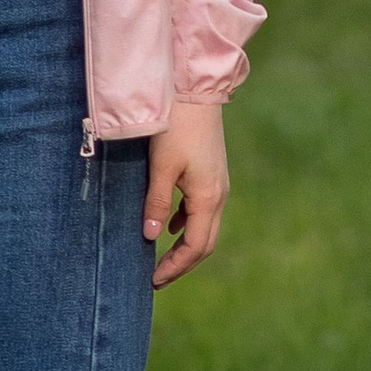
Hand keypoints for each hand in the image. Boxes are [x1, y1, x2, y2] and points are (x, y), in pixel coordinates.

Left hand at [143, 100, 227, 286]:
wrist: (196, 90)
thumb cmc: (176, 126)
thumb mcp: (162, 166)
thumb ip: (157, 202)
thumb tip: (151, 237)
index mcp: (209, 198)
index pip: (195, 247)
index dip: (176, 267)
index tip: (154, 281)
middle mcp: (219, 195)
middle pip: (204, 242)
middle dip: (182, 263)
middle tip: (158, 277)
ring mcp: (218, 183)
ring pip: (205, 226)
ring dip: (186, 245)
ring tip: (163, 257)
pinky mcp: (212, 172)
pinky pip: (202, 209)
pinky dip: (187, 223)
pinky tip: (171, 223)